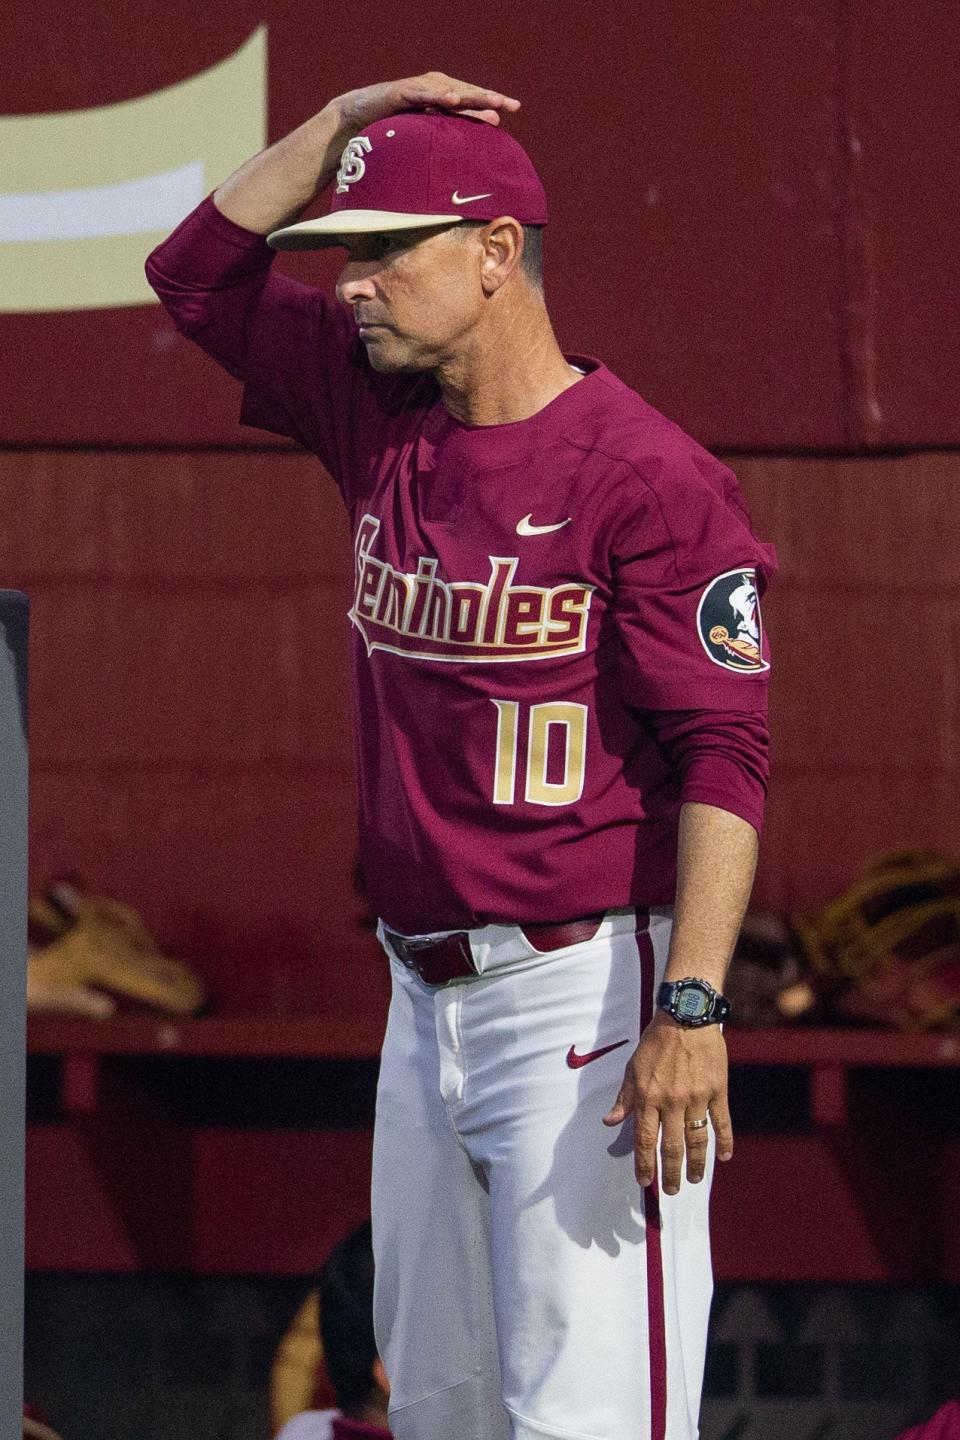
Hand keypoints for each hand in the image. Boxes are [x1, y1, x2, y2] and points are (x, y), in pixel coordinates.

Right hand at [334, 72, 520, 132]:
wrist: (356, 119)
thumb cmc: (393, 127)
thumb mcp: (427, 131)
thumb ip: (452, 128)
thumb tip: (485, 129)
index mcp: (441, 96)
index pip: (471, 98)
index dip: (491, 101)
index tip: (515, 107)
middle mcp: (432, 87)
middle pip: (465, 92)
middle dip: (487, 96)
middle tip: (509, 104)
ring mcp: (417, 88)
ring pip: (448, 91)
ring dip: (470, 95)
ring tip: (491, 100)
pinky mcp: (401, 93)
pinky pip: (422, 95)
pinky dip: (438, 96)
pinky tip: (453, 98)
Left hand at [602, 1012, 733, 1193]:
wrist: (686, 1016)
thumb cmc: (656, 1043)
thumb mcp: (633, 1068)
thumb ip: (624, 1099)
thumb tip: (609, 1122)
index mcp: (648, 1096)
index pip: (644, 1139)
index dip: (644, 1163)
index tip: (645, 1181)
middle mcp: (672, 1101)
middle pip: (671, 1146)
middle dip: (670, 1172)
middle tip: (671, 1190)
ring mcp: (696, 1097)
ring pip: (697, 1140)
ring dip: (695, 1164)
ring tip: (693, 1180)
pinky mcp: (717, 1090)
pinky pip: (721, 1122)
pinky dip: (724, 1141)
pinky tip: (723, 1157)